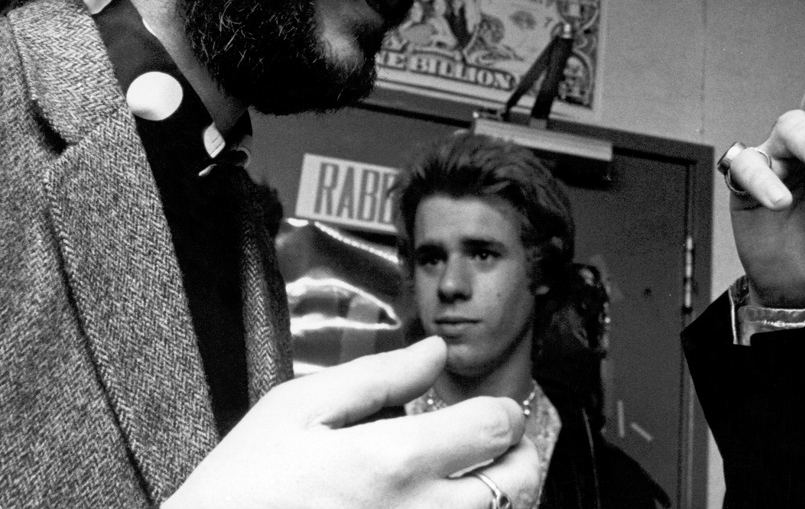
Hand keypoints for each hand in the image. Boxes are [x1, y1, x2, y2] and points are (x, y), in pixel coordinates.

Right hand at [165, 337, 540, 508]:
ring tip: (473, 477)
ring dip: (501, 495)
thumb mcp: (295, 410)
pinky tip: (442, 506)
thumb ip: (377, 378)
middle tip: (497, 444)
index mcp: (391, 462)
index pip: (496, 427)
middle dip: (519, 454)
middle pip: (518, 482)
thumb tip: (434, 353)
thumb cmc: (241, 490)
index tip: (488, 409)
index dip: (504, 410)